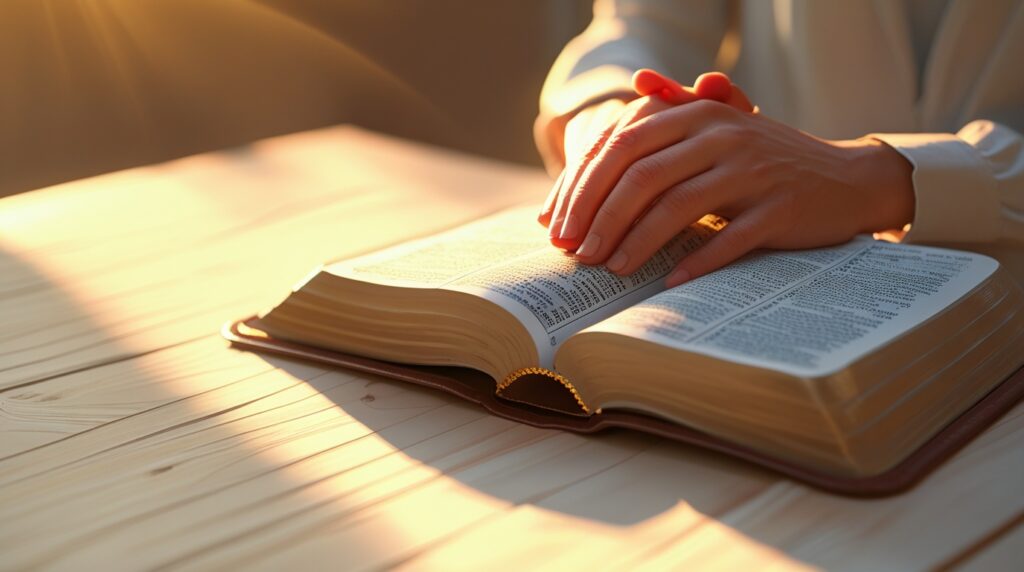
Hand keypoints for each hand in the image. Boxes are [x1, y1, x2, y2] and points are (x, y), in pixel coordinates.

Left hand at [544, 72, 914, 286]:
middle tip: (573, 251)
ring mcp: (753, 172)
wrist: (845, 180)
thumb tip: (626, 98)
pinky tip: (667, 281)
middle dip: (598, 216)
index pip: (622, 144)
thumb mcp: (717, 132)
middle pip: (642, 174)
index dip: (581, 185)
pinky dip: (695, 262)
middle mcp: (722, 136)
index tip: (554, 223)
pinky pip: (729, 239)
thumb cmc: (763, 161)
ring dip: (635, 242)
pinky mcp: (779, 209)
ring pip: (677, 206)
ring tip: (609, 269)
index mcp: (698, 114)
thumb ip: (669, 120)